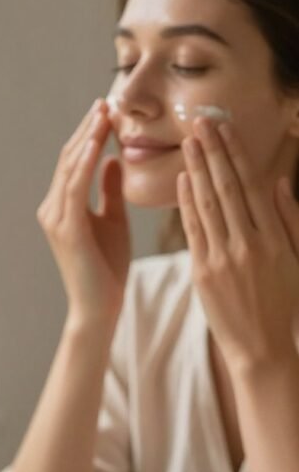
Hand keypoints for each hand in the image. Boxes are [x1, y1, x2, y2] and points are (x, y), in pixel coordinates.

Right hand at [36, 99, 130, 326]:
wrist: (99, 308)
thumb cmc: (108, 271)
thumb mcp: (113, 220)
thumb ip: (110, 190)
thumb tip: (113, 158)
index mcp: (62, 207)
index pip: (74, 161)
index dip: (89, 134)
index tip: (107, 110)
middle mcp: (52, 209)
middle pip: (69, 158)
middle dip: (88, 128)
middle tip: (106, 101)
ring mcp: (56, 218)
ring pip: (70, 167)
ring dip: (87, 137)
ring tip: (104, 113)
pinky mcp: (66, 228)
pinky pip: (75, 185)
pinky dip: (86, 161)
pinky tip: (100, 142)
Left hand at [177, 116, 298, 372]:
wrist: (261, 350)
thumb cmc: (284, 305)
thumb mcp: (298, 259)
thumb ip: (289, 219)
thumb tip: (279, 182)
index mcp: (274, 237)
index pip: (251, 184)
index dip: (236, 152)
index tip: (225, 126)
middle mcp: (248, 244)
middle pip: (226, 187)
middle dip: (213, 150)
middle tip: (199, 121)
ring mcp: (223, 259)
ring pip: (207, 204)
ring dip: (196, 168)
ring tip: (188, 141)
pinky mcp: (203, 274)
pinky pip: (194, 231)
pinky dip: (187, 203)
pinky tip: (183, 179)